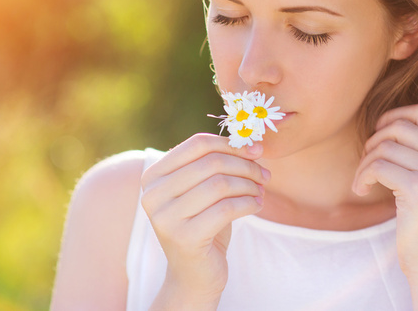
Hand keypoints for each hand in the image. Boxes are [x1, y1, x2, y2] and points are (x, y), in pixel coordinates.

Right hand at [140, 133, 270, 302]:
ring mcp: (165, 217)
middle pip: (211, 163)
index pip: (197, 144)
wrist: (193, 275)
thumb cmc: (203, 225)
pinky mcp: (184, 238)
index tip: (256, 150)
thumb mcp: (204, 190)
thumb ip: (217, 164)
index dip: (231, 144)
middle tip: (265, 174)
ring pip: (220, 184)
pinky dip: (248, 203)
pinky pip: (226, 209)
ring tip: (261, 191)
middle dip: (245, 166)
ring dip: (249, 185)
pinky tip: (256, 205)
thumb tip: (252, 142)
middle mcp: (152, 195)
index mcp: (153, 176)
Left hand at [352, 104, 417, 278]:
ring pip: (385, 147)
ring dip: (365, 162)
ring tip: (363, 180)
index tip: (378, 132)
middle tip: (367, 161)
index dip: (394, 116)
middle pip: (399, 127)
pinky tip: (360, 190)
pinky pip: (377, 166)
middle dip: (375, 141)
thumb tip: (390, 119)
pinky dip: (362, 176)